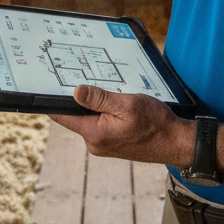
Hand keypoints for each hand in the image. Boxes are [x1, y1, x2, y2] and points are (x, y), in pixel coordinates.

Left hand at [51, 86, 194, 165]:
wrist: (175, 142)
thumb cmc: (155, 123)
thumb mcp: (127, 104)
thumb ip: (100, 99)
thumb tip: (75, 92)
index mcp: (94, 133)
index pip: (62, 116)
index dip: (53, 99)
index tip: (48, 83)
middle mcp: (95, 142)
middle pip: (75, 115)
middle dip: (80, 98)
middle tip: (89, 79)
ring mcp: (103, 144)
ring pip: (89, 118)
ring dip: (96, 105)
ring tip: (112, 93)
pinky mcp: (111, 142)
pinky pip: (100, 123)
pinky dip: (105, 112)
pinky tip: (119, 104)